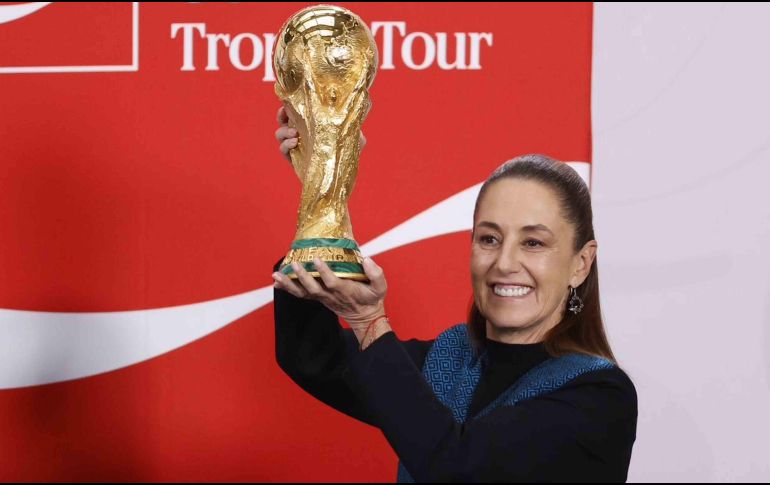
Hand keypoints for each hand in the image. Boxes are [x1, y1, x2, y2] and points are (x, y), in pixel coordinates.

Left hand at [272, 257, 387, 342]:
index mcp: (345, 291)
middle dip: (302, 276)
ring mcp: (322, 298)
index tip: (316, 259)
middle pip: (313, 288)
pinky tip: (277, 282)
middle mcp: (331, 295)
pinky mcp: (317, 298)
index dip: (324, 272)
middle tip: (294, 264)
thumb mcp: (380, 288)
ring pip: (303, 292)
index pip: (333, 282)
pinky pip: (300, 294)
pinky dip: (288, 288)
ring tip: (276, 275)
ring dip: (289, 284)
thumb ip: (376, 274)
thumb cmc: (372, 299)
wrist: (365, 316)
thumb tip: (367, 260)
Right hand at [274, 106, 366, 163]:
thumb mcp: (356, 142)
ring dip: (284, 131)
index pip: (299, 111)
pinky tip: (295, 143)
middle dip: (281, 115)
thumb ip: (357, 131)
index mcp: (313, 125)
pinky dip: (285, 145)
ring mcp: (295, 147)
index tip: (292, 101)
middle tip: (285, 114)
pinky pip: (282, 149)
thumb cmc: (345, 158)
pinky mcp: (292, 159)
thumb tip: (357, 122)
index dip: (292, 104)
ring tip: (294, 133)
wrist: (338, 180)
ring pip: (280, 133)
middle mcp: (301, 134)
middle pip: (283, 120)